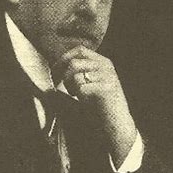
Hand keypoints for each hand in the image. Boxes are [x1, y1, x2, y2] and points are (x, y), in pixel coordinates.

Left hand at [52, 45, 136, 166]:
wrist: (117, 123)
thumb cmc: (100, 104)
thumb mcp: (91, 82)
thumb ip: (80, 71)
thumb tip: (57, 65)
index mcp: (103, 61)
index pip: (79, 49)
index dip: (64, 58)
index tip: (55, 71)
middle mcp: (106, 66)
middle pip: (74, 62)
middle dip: (64, 76)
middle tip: (65, 88)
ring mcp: (107, 76)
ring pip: (75, 74)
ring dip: (70, 86)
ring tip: (76, 95)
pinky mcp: (106, 88)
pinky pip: (80, 87)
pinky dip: (78, 95)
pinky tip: (84, 101)